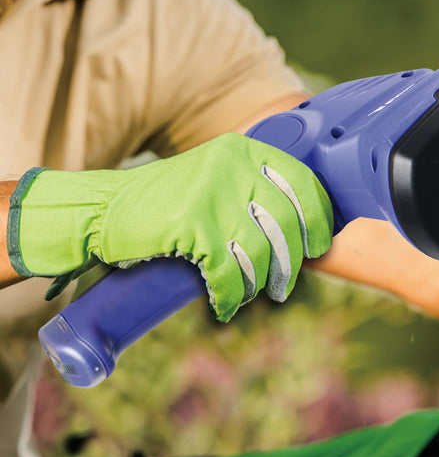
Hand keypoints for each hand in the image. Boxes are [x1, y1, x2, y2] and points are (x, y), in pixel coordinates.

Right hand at [9, 133, 333, 320]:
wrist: (101, 211)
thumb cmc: (167, 203)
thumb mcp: (216, 179)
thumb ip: (256, 192)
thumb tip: (305, 230)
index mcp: (243, 150)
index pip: (302, 182)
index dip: (318, 219)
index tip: (319, 246)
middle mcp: (231, 165)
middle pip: (286, 222)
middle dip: (289, 263)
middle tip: (282, 286)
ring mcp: (211, 194)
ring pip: (260, 252)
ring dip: (257, 283)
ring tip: (246, 295)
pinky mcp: (191, 225)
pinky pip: (227, 273)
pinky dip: (228, 296)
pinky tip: (223, 306)